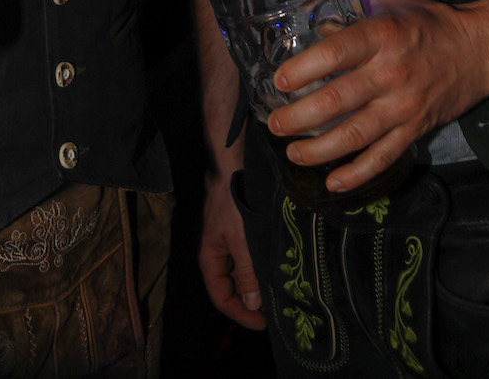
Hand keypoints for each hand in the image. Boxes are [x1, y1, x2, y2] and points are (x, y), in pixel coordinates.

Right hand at [198, 164, 265, 330]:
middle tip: (276, 310)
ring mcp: (227, 240)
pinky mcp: (237, 228)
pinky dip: (259, 265)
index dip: (240, 314)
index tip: (263, 324)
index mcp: (210, 258)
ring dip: (256, 283)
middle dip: (251, 301)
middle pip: (231, 287)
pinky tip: (275, 266)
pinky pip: (246, 255)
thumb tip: (252, 303)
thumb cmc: (233, 202)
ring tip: (279, 291)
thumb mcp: (241, 239)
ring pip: (241, 271)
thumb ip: (246, 272)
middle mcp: (217, 252)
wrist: (231, 165)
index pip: (221, 297)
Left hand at [268, 0, 488, 195]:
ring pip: (354, 136)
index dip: (303, 68)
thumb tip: (319, 23)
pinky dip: (357, 174)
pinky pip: (383, 157)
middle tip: (275, 123)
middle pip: (336, 101)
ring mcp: (403, 107)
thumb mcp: (393, 3)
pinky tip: (333, 182)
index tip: (280, 81)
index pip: (335, 53)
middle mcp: (390, 74)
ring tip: (292, 152)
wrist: (481, 51)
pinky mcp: (415, 130)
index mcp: (382, 37)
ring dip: (318, 149)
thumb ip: (356, 12)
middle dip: (298, 117)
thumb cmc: (432, 24)